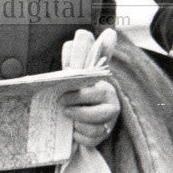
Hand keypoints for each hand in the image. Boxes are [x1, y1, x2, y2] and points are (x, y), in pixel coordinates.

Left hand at [60, 29, 120, 146]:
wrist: (85, 117)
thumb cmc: (81, 92)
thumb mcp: (81, 73)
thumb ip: (83, 55)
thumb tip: (93, 33)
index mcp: (105, 86)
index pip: (96, 89)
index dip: (79, 93)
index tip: (64, 92)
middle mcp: (111, 103)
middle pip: (97, 108)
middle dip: (76, 106)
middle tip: (61, 104)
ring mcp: (108, 121)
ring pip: (94, 125)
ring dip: (77, 121)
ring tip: (67, 116)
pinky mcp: (102, 136)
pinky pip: (90, 139)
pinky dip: (79, 136)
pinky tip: (73, 130)